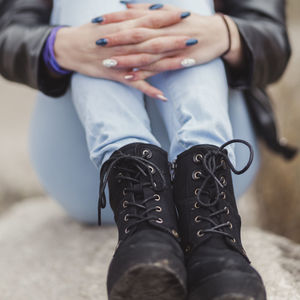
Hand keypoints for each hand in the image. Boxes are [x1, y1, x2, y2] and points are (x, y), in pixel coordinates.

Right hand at [54, 9, 189, 99]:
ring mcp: (122, 60)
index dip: (168, 17)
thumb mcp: (108, 20)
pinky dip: (148, 90)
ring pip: (149, 62)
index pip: (150, 19)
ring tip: (189, 62)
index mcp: (124, 27)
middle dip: (175, 39)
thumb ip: (128, 18)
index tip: (186, 14)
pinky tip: (162, 96)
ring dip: (169, 62)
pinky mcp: (116, 75)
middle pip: (154, 40)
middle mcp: (125, 43)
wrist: (68, 47)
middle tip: (195, 38)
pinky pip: (135, 84)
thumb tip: (144, 11)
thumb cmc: (90, 32)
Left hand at [104, 3, 243, 80]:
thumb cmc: (190, 21)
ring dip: (126, 58)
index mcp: (159, 18)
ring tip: (108, 62)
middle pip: (135, 35)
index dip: (113, 18)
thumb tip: (125, 4)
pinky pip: (156, 69)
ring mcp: (168, 48)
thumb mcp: (169, 10)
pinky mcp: (175, 61)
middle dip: (115, 38)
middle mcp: (162, 31)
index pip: (132, 16)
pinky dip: (143, 73)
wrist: (215, 34)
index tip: (96, 20)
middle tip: (97, 41)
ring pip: (144, 54)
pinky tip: (129, 78)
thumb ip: (146, 8)